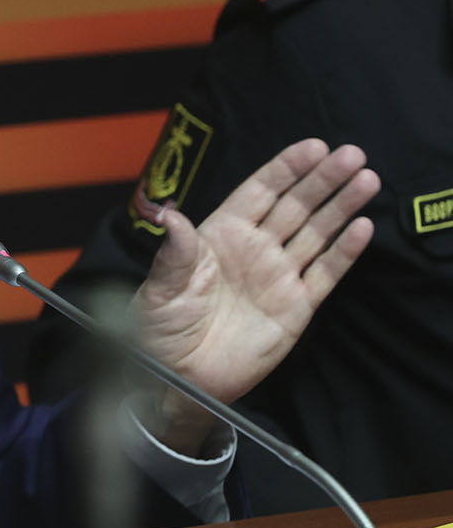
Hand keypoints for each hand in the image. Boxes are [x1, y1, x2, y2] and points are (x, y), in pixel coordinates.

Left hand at [131, 139, 377, 449]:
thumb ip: (174, 253)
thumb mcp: (159, 289)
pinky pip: (324, 274)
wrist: (178, 380)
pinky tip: (362, 228)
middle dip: (322, 180)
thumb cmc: (160, 330)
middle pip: (294, 206)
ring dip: (341, 207)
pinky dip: (344, 252)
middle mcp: (253, 250)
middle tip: (351, 154)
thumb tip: (169, 216)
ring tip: (367, 180)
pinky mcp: (295, 307)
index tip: (313, 147)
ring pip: (316, 233)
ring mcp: (277, 276)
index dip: (285, 169)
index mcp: (219, 236)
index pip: (259, 192)